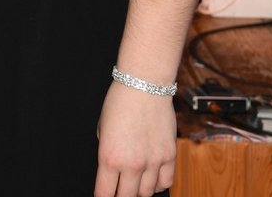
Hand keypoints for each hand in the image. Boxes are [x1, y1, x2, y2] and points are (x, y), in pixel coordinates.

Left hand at [94, 81, 176, 196]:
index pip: (105, 193)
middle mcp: (131, 164)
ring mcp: (152, 162)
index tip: (104, 196)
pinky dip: (158, 185)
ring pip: (147, 193)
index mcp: (109, 157)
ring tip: (134, 184)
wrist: (144, 86)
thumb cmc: (119, 103)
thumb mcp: (102, 129)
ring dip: (139, 191)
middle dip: (121, 196)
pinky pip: (166, 182)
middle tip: (119, 192)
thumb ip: (107, 152)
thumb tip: (112, 167)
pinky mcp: (169, 156)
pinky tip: (152, 179)